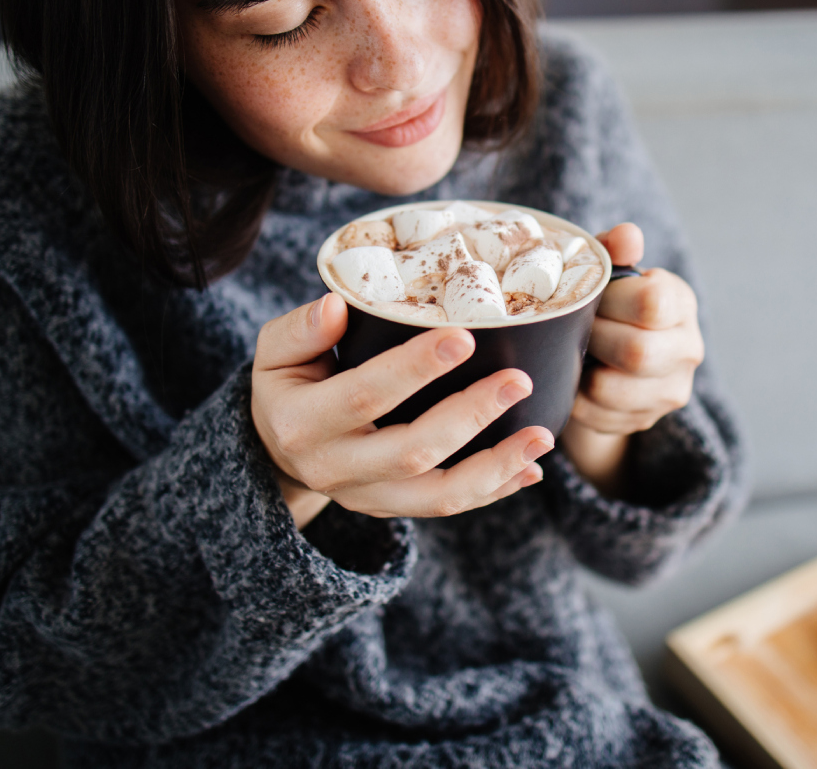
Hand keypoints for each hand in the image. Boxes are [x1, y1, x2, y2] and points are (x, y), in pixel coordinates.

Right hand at [251, 294, 552, 528]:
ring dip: (496, 467)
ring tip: (543, 436)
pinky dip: (494, 490)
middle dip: (470, 416)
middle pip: (412, 451)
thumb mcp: (274, 354)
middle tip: (518, 380)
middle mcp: (336, 469)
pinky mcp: (392, 509)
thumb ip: (300, 331)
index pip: (365, 394)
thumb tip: (335, 307)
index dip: (415, 368)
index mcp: (304, 423)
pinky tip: (532, 469)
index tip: (464, 336)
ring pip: (438, 495)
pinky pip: (448, 507)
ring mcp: (367, 497)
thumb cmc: (289, 385)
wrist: (277, 451)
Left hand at [559, 223, 703, 494]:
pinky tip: (576, 379)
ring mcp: (671, 390)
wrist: (608, 359)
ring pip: (611, 389)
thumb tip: (628, 235)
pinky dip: (575, 398)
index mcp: (679, 302)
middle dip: (593, 339)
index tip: (592, 298)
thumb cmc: (605, 305)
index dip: (610, 301)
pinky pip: (596, 415)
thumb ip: (615, 250)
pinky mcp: (645, 420)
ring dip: (581, 371)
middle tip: (574, 329)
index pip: (651, 303)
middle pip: (636, 352)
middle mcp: (688, 348)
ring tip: (575, 353)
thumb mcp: (607, 272)